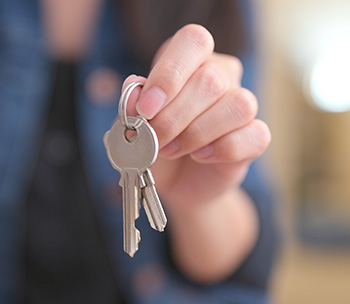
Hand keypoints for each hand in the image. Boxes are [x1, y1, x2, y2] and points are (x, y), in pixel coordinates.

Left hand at [123, 24, 270, 282]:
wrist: (172, 183)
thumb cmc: (149, 150)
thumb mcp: (132, 129)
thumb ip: (132, 108)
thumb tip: (134, 91)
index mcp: (187, 66)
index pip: (191, 42)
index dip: (170, 69)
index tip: (147, 103)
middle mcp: (219, 80)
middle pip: (213, 77)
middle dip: (178, 112)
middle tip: (157, 138)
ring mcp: (240, 109)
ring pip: (239, 103)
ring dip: (200, 132)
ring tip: (176, 150)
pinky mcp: (253, 139)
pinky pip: (254, 135)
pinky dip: (223, 150)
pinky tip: (202, 158)